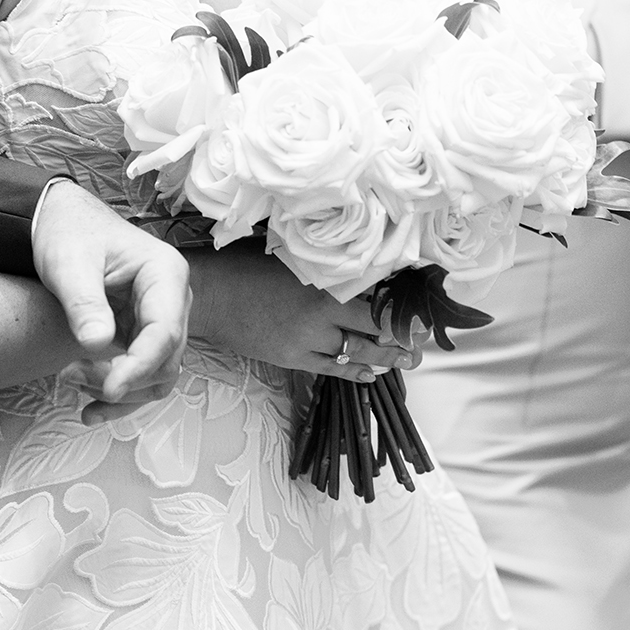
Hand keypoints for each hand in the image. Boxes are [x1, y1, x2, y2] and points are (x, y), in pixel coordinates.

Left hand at [32, 179, 191, 413]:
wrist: (62, 223)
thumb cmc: (69, 233)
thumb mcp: (69, 263)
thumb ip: (84, 303)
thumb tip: (97, 345)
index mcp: (165, 274)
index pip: (164, 333)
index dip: (139, 366)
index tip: (109, 389)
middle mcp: (172, 300)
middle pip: (164, 359)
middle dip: (121, 378)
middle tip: (69, 375)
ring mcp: (160, 320)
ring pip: (157, 375)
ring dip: (121, 393)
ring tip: (71, 383)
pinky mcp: (142, 335)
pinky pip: (142, 375)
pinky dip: (120, 396)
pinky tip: (90, 411)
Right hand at [189, 247, 420, 377]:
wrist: (209, 294)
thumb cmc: (245, 264)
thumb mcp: (292, 256)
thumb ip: (326, 267)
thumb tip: (362, 272)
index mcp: (324, 286)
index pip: (376, 303)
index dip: (400, 314)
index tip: (420, 318)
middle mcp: (320, 316)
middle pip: (372, 332)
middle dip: (399, 341)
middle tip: (420, 346)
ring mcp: (305, 340)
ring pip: (354, 354)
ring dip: (382, 358)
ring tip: (403, 361)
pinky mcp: (290, 357)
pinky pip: (329, 368)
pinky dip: (352, 371)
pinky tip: (369, 373)